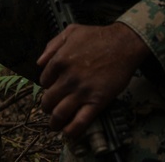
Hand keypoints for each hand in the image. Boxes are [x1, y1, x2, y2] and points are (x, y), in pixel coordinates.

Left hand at [37, 23, 149, 140]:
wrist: (124, 43)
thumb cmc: (99, 36)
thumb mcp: (71, 31)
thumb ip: (52, 45)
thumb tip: (39, 63)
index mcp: (59, 61)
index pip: (43, 82)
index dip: (47, 86)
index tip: (53, 88)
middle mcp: (68, 78)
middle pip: (48, 101)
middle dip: (47, 107)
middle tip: (51, 108)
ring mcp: (82, 91)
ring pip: (59, 114)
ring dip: (55, 122)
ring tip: (55, 124)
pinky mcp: (97, 101)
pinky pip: (80, 122)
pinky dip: (71, 131)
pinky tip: (68, 133)